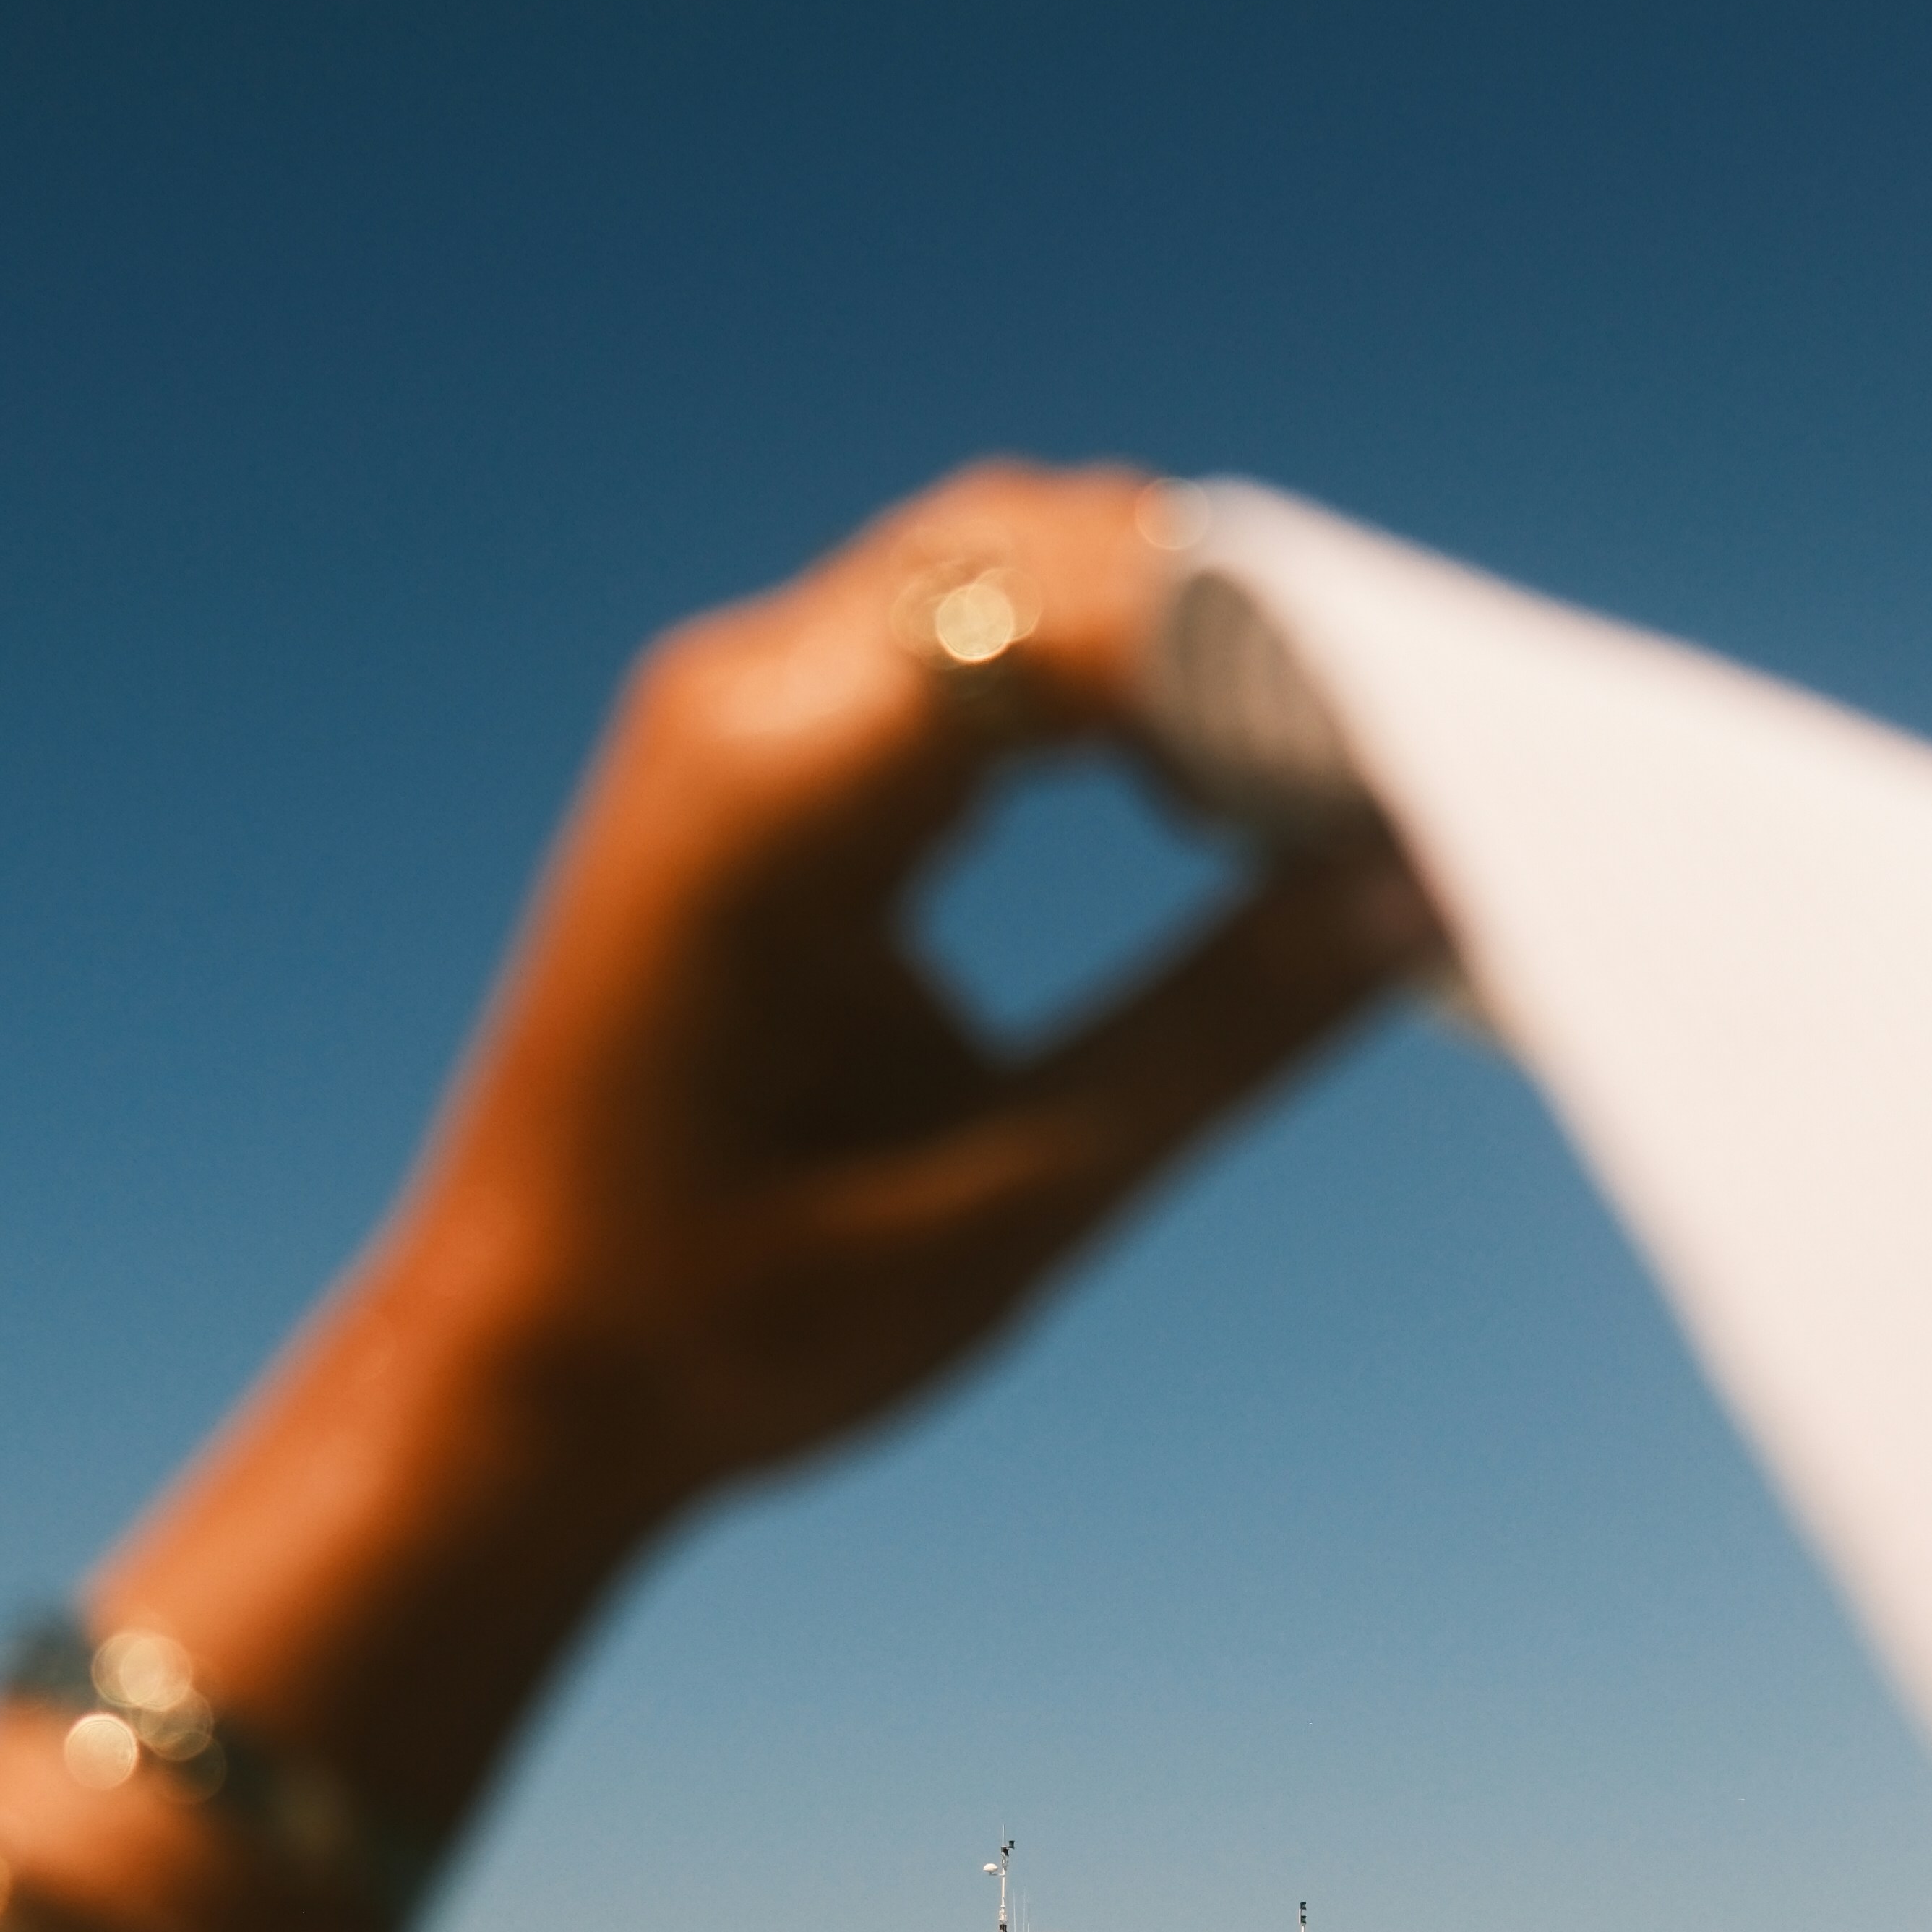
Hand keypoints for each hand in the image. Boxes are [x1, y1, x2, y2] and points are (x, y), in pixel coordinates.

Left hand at [415, 461, 1427, 1510]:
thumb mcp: (1010, 1199)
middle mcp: (737, 704)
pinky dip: (1090, 680)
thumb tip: (1418, 887)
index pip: (1072, 615)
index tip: (1411, 755)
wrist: (513, 1382)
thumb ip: (1223, 1026)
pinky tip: (1186, 806)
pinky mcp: (745, 762)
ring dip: (1169, 645)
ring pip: (1001, 565)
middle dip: (1236, 630)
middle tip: (1393, 776)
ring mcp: (728, 717)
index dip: (1264, 658)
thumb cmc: (724, 1323)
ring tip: (1303, 797)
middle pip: (1042, 549)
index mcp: (778, 796)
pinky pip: (946, 641)